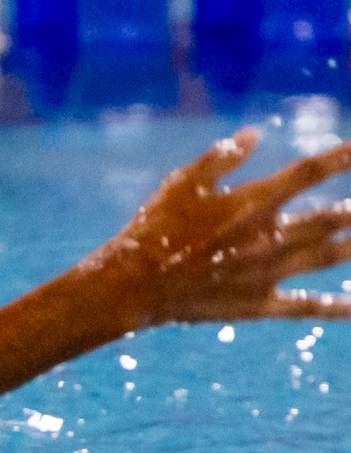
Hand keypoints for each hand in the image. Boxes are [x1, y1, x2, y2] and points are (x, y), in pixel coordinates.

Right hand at [105, 126, 350, 325]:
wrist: (133, 285)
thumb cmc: (153, 229)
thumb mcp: (181, 183)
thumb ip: (221, 157)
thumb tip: (254, 133)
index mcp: (253, 203)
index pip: (309, 173)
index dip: (341, 157)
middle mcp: (270, 237)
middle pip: (331, 218)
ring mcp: (268, 273)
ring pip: (328, 256)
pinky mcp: (257, 303)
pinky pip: (303, 307)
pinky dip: (334, 308)